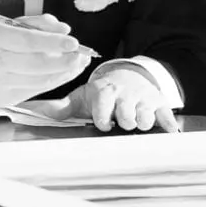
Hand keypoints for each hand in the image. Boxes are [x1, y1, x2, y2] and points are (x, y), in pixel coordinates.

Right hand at [0, 14, 90, 107]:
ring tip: (79, 63)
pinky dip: (56, 81)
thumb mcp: (11, 25)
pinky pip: (37, 90)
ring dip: (65, 73)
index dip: (53, 42)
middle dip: (64, 61)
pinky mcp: (5, 98)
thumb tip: (63, 29)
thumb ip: (39, 23)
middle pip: (36, 64)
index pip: (28, 40)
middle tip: (82, 55)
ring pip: (40, 80)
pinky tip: (66, 73)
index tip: (73, 42)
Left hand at [30, 64, 179, 132]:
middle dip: (125, 121)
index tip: (104, 125)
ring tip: (138, 123)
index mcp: (105, 90)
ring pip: (146, 116)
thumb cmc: (102, 91)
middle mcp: (125, 93)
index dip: (104, 119)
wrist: (128, 74)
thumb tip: (36, 112)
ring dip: (143, 122)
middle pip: (127, 115)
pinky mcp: (159, 101)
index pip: (104, 106)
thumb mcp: (83, 95)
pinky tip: (169, 132)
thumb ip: (62, 107)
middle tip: (122, 122)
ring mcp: (143, 97)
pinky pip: (166, 115)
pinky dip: (168, 124)